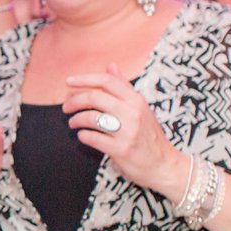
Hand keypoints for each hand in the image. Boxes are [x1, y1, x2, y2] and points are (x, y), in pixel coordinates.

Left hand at [62, 65, 188, 198]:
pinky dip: (83, 136)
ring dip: (76, 120)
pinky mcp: (122, 149)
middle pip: (95, 98)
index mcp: (136, 100)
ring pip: (92, 118)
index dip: (85, 79)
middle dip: (74, 101)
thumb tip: (110, 65)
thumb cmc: (149, 135)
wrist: (164, 165)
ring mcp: (128, 132)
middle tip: (66, 107)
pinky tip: (83, 136)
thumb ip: (124, 88)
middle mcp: (133, 113)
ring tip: (73, 123)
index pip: (107, 81)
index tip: (69, 81)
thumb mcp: (140, 108)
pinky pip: (93, 138)